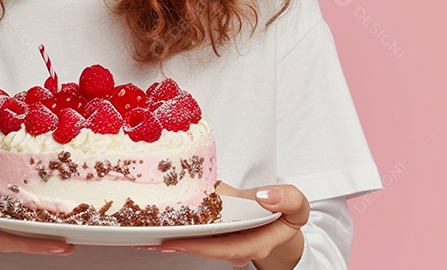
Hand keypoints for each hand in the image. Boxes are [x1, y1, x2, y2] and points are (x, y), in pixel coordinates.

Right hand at [0, 175, 74, 255]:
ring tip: (68, 243)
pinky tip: (67, 226)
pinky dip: (47, 227)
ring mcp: (1, 226)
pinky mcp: (12, 218)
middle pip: (7, 241)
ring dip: (45, 242)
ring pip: (23, 237)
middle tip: (57, 245)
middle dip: (31, 245)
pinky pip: (30, 224)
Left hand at [155, 181, 308, 268]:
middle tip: (157, 238)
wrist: (278, 215)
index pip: (228, 248)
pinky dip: (178, 227)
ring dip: (175, 237)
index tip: (182, 240)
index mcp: (256, 242)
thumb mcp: (296, 203)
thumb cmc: (283, 209)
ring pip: (199, 241)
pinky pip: (195, 230)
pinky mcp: (213, 230)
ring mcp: (223, 238)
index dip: (204, 246)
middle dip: (183, 244)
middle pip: (207, 248)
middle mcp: (236, 245)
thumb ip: (288, 199)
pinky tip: (158, 223)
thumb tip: (267, 197)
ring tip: (150, 232)